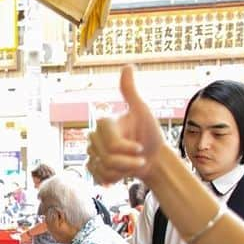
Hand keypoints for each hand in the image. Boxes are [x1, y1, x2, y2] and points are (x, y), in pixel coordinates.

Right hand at [86, 66, 169, 185]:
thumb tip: (127, 66)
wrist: (151, 157)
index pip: (113, 145)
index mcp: (103, 123)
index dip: (129, 149)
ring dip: (123, 171)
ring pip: (104, 170)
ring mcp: (91, 154)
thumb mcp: (143, 111)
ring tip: (131, 164)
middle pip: (108, 159)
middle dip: (128, 162)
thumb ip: (131, 92)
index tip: (141, 147)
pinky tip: (122, 172)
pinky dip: (114, 178)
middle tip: (140, 158)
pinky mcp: (92, 168)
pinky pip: (99, 177)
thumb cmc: (149, 133)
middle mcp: (93, 137)